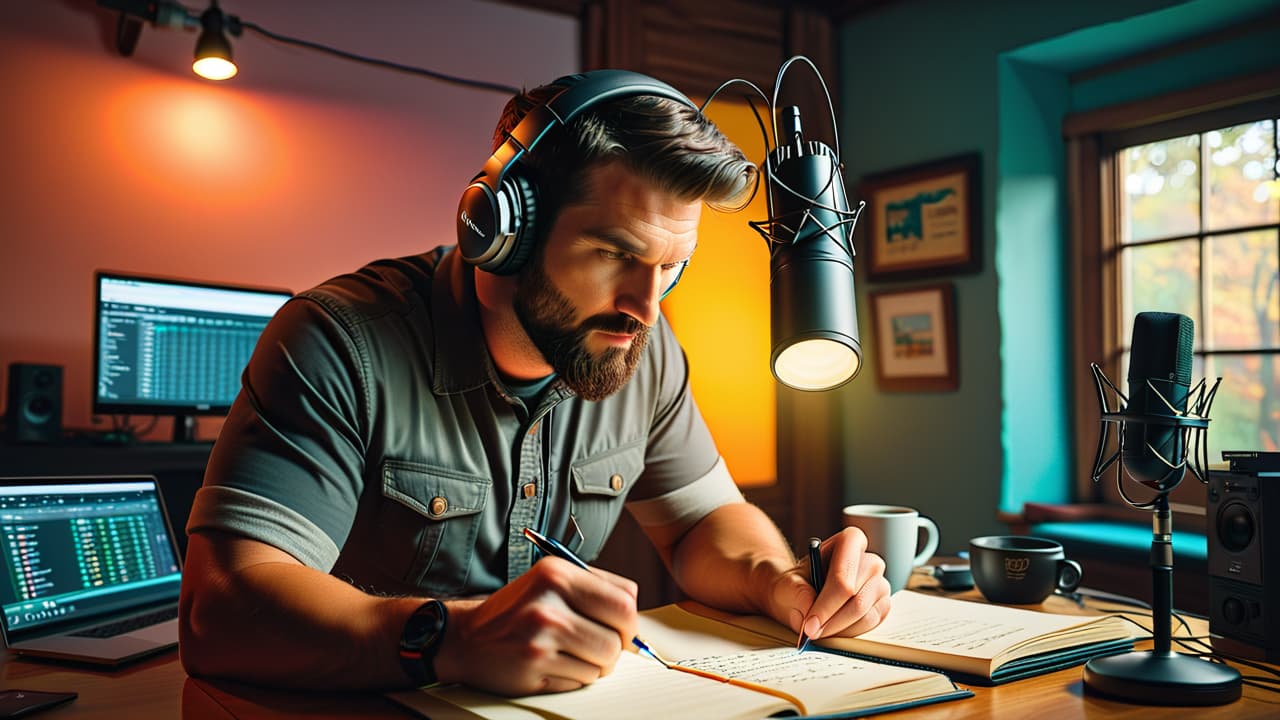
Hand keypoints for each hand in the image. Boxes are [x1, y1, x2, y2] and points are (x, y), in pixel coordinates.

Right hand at [434, 557, 638, 695]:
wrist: (466, 637)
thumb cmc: (516, 611)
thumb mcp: (550, 581)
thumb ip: (593, 589)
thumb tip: (633, 615)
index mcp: (558, 573)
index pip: (624, 600)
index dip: (629, 620)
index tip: (620, 628)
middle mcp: (549, 602)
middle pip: (618, 636)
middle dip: (617, 647)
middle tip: (602, 647)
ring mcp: (541, 636)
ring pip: (603, 663)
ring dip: (594, 665)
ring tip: (570, 654)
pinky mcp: (534, 667)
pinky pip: (581, 681)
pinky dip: (574, 677)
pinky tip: (553, 665)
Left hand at [765, 527, 890, 640]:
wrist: (804, 593)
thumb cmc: (798, 583)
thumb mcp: (787, 583)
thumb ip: (795, 592)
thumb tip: (807, 608)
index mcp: (850, 542)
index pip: (843, 576)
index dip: (826, 603)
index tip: (809, 623)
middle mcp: (871, 561)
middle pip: (856, 598)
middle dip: (830, 621)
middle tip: (809, 633)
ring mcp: (880, 584)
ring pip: (864, 615)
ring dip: (838, 629)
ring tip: (818, 630)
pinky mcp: (883, 605)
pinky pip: (870, 625)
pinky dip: (848, 632)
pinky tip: (833, 628)